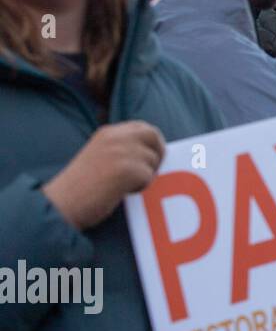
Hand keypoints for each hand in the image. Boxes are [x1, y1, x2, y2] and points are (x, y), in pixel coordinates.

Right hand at [42, 122, 165, 230]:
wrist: (61, 203)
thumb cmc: (81, 186)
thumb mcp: (100, 156)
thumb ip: (122, 148)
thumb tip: (153, 150)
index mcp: (108, 133)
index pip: (142, 127)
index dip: (151, 142)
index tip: (149, 157)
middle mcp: (115, 137)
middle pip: (153, 135)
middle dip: (157, 153)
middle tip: (149, 171)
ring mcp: (121, 151)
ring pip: (152, 159)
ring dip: (145, 174)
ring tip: (124, 185)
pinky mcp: (127, 168)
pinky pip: (148, 176)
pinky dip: (140, 187)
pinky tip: (121, 192)